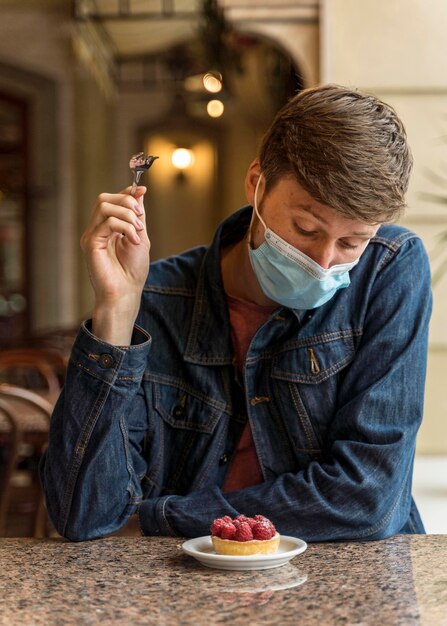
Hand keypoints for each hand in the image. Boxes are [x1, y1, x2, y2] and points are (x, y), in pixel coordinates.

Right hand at [80, 186, 149, 343]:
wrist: (126, 293)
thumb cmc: (132, 271)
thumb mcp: (140, 238)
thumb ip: (138, 216)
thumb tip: (138, 192)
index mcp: (107, 228)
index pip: (112, 200)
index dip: (126, 192)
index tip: (142, 189)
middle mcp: (96, 230)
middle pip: (104, 198)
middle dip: (126, 201)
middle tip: (140, 218)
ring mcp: (91, 236)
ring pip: (104, 206)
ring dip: (127, 215)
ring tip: (137, 231)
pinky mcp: (90, 244)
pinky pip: (107, 222)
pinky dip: (125, 227)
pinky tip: (133, 240)